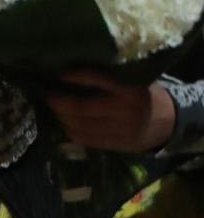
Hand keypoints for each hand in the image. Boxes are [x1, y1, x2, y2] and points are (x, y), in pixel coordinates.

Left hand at [44, 72, 176, 153]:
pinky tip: (66, 124)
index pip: (99, 80)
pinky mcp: (115, 144)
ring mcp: (120, 129)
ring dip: (62, 118)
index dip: (78, 77)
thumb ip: (112, 80)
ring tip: (55, 109)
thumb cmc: (145, 96)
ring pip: (80, 125)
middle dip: (60, 102)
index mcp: (131, 89)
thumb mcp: (136, 82)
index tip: (61, 75)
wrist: (167, 122)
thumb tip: (75, 73)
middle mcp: (125, 109)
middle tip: (49, 95)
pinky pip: (86, 139)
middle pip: (82, 108)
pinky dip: (71, 131)